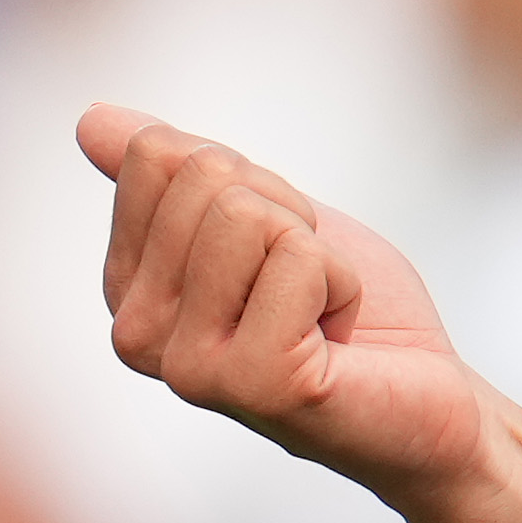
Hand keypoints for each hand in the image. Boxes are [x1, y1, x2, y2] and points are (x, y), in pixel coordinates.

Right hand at [78, 105, 488, 508]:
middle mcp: (137, 334)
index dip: (251, 183)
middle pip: (203, 177)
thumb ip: (180, 176)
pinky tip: (339, 342)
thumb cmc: (350, 314)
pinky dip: (344, 284)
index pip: (159, 156)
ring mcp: (187, 366)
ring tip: (323, 316)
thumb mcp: (265, 220)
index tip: (280, 249)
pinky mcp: (252, 382)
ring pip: (246, 215)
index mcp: (127, 289)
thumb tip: (90, 119)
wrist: (431, 403)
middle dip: (286, 214)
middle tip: (310, 288)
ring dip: (318, 252)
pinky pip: (298, 258)